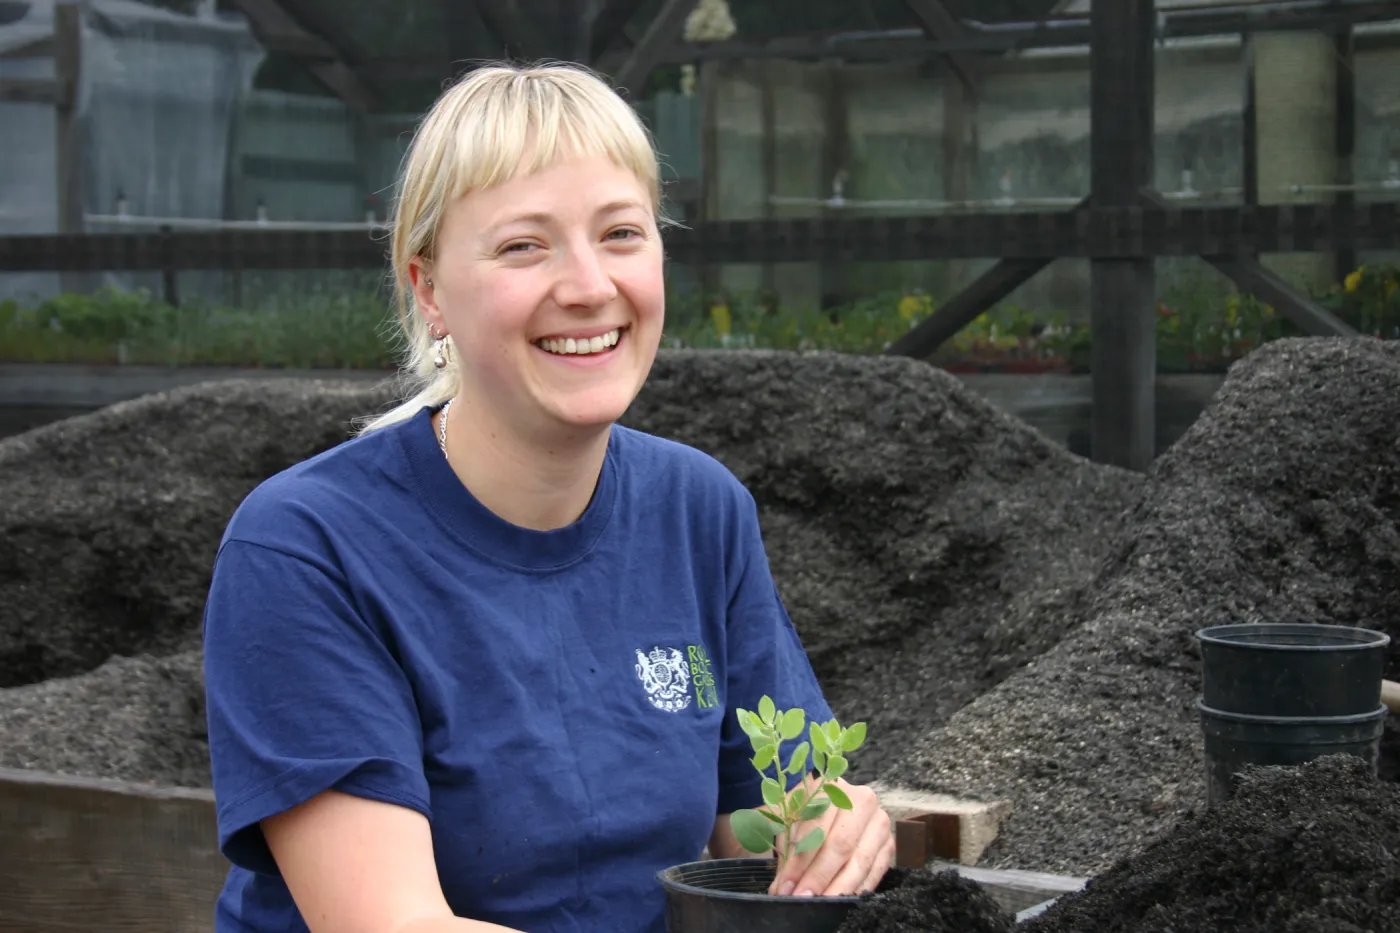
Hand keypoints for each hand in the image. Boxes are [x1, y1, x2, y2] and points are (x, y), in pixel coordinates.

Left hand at [767, 778, 892, 896]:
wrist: (833, 805)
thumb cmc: (806, 814)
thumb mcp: (790, 821)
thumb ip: (785, 850)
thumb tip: (782, 888)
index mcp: (832, 787)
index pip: (816, 827)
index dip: (800, 860)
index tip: (786, 886)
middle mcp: (861, 800)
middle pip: (841, 844)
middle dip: (819, 876)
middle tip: (802, 899)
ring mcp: (879, 822)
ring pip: (861, 861)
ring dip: (838, 888)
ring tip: (820, 905)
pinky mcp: (889, 844)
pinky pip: (876, 871)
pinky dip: (858, 889)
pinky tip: (842, 902)